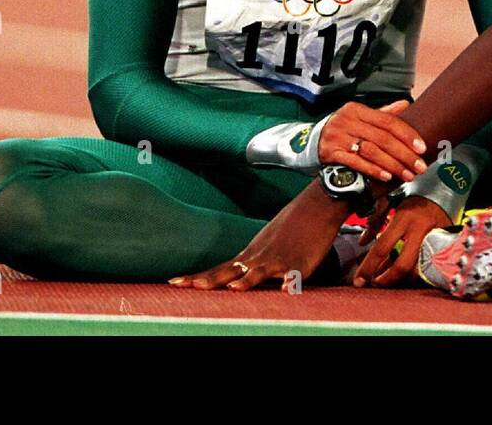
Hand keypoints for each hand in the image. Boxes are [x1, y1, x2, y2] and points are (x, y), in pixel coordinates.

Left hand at [168, 182, 347, 290]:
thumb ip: (253, 261)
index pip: (219, 268)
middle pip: (230, 271)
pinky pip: (295, 273)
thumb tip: (237, 276)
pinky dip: (290, 281)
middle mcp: (260, 257)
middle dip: (208, 280)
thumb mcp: (267, 242)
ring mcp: (280, 259)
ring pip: (261, 271)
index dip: (197, 278)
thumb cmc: (293, 225)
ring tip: (234, 289)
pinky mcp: (301, 262)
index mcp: (251, 254)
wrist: (317, 203)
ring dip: (247, 280)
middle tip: (186, 286)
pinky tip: (286, 289)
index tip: (174, 283)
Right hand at [319, 99, 427, 183]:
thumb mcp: (360, 117)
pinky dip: (373, 170)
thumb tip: (406, 104)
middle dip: (404, 155)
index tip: (422, 148)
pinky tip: (387, 177)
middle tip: (419, 167)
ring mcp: (337, 137)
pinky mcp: (330, 153)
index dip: (407, 135)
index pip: (388, 121)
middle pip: (382, 138)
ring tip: (407, 175)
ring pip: (371, 151)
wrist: (311, 142)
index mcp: (357, 110)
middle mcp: (346, 121)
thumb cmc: (344, 130)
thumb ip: (383, 114)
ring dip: (392, 165)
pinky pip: (356, 162)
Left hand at [353, 196, 450, 287]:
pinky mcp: (443, 245)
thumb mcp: (391, 202)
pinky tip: (401, 273)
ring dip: (399, 278)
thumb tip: (362, 242)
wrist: (445, 188)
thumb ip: (376, 222)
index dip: (368, 266)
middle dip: (386, 279)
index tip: (358, 280)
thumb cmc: (413, 194)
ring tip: (385, 279)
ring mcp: (434, 239)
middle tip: (374, 283)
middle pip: (402, 265)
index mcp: (404, 218)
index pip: (382, 247)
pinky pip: (426, 266)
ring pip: (416, 269)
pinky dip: (411, 272)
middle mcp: (419, 230)